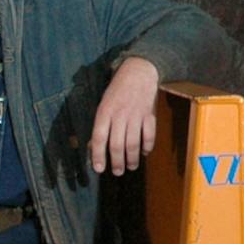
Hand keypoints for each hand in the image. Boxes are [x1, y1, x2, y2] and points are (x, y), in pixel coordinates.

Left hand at [90, 56, 162, 174]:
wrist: (139, 72)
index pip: (98, 138)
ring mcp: (136, 115)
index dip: (98, 155)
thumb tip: (93, 146)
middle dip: (117, 162)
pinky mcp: (150, 115)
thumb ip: (100, 124)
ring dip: (132, 159)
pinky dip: (147, 147)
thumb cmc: (117, 90)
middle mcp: (120, 115)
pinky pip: (149, 135)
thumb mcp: (103, 104)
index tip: (99, 169)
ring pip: (133, 143)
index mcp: (104, 112)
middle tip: (117, 172)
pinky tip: (145, 152)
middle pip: (117, 145)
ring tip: (131, 166)